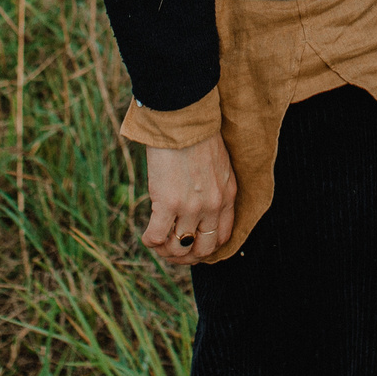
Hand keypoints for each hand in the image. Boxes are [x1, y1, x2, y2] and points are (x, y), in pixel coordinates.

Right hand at [143, 133, 237, 265]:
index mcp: (228, 196)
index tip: (194, 246)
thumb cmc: (197, 136)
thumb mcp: (218, 166)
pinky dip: (150, 240)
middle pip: (203, 249)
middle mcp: (213, 206)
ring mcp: (191, 207)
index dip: (206, 248)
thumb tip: (197, 204)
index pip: (222, 237)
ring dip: (167, 251)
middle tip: (174, 251)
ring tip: (159, 244)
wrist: (184, 119)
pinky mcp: (168, 203)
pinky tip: (148, 236)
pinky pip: (157, 236)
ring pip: (179, 247)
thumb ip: (213, 189)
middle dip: (187, 256)